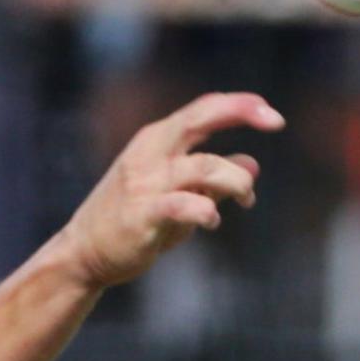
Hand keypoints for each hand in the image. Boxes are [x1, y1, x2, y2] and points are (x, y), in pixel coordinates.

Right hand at [61, 90, 283, 290]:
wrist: (84, 254)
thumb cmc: (133, 222)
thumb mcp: (176, 193)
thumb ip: (213, 179)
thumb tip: (253, 164)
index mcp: (156, 140)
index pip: (203, 109)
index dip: (241, 106)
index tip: (274, 117)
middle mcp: (150, 154)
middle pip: (200, 118)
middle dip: (241, 112)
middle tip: (276, 122)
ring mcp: (145, 183)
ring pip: (205, 166)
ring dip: (236, 181)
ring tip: (247, 199)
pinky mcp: (143, 214)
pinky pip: (184, 204)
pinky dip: (206, 211)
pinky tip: (212, 220)